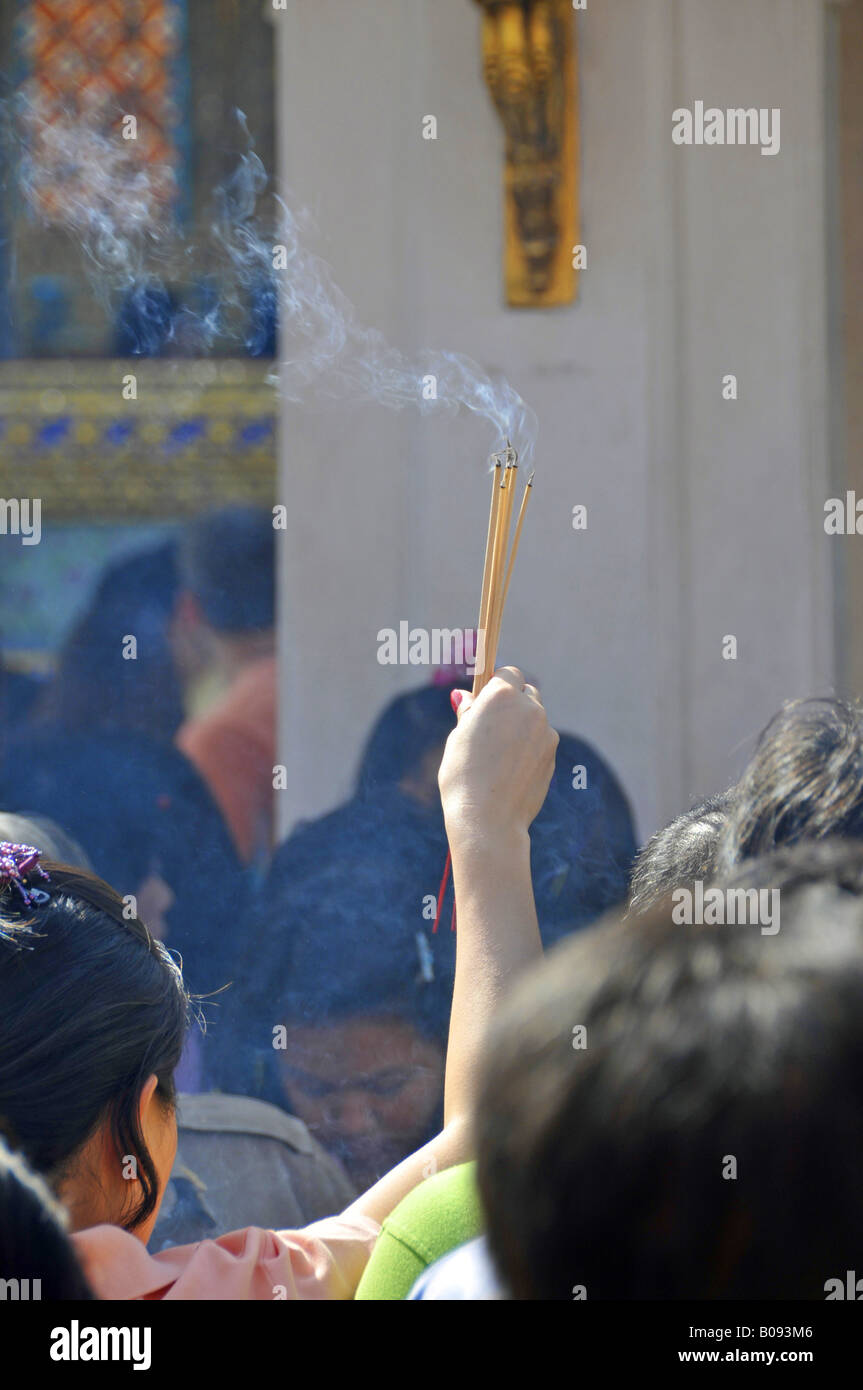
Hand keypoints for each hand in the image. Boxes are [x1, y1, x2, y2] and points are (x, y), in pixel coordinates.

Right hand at [438, 666, 557, 849]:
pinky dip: (529, 748)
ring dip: (522, 726)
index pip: (508, 672)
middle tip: (491, 726)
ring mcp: (546, 732)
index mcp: (502, 695)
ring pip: (535, 719)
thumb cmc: (463, 775)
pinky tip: (510, 769)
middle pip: (526, 692)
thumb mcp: (458, 737)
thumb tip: (464, 695)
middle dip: (513, 702)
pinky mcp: (553, 754)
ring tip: (498, 754)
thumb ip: (469, 712)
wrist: (488, 818)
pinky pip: (541, 742)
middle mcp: (530, 708)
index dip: (497, 684)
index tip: (485, 698)